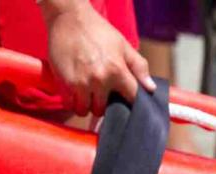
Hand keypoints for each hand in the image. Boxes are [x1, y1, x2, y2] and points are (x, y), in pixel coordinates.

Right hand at [41, 0, 155, 115]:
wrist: (70, 20)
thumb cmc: (97, 31)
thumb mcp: (123, 45)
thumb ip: (138, 67)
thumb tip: (150, 88)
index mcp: (117, 70)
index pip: (130, 97)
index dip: (129, 100)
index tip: (125, 99)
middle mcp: (99, 80)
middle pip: (102, 109)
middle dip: (101, 104)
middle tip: (98, 94)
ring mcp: (80, 84)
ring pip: (84, 110)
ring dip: (85, 105)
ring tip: (85, 94)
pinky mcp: (65, 84)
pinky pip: (70, 104)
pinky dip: (72, 101)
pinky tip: (74, 90)